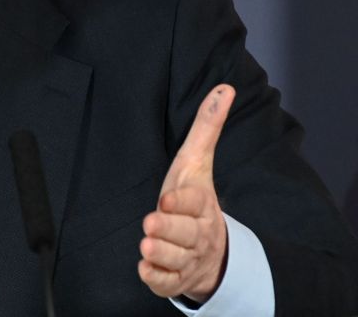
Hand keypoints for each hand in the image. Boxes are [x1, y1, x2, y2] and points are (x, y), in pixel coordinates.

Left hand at [138, 84, 233, 302]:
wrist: (212, 252)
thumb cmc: (194, 199)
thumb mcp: (197, 162)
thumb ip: (207, 127)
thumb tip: (224, 88)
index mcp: (201, 204)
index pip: (193, 202)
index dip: (182, 202)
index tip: (168, 198)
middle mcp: (197, 233)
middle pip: (186, 233)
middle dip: (169, 229)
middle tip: (150, 224)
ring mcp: (187, 258)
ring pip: (175, 258)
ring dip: (160, 254)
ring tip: (146, 245)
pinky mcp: (174, 278)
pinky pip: (166, 282)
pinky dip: (156, 278)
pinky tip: (145, 268)